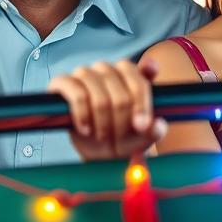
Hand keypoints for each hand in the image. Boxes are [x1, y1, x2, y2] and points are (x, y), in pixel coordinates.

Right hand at [47, 58, 166, 160]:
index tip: (142, 125)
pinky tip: (86, 129)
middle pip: (118, 87)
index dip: (141, 104)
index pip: (138, 79)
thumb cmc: (125, 138)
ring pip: (95, 87)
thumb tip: (158, 124)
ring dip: (102, 117)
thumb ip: (154, 130)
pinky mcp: (63, 83)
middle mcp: (107, 69)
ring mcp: (84, 74)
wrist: (101, 152)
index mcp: (130, 73)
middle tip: (120, 137)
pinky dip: (82, 112)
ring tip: (104, 135)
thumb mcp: (143, 136)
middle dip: (121, 118)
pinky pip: (75, 91)